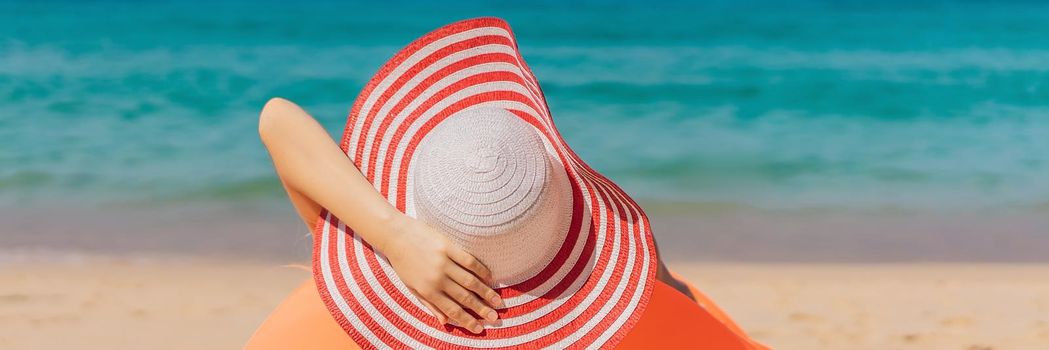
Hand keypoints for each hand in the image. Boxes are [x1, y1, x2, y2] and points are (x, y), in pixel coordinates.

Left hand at [380, 215, 503, 332]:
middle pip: (464, 297)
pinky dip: (481, 270)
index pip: (452, 310)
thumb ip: (429, 304)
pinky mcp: (447, 246)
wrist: (395, 235)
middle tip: (495, 317)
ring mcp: (443, 262)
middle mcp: (437, 278)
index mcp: (427, 290)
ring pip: (470, 281)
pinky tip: (489, 277)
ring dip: (486, 292)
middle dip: (481, 309)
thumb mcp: (411, 287)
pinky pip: (469, 260)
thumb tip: (444, 321)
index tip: (479, 328)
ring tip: (497, 301)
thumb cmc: (403, 262)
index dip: (467, 320)